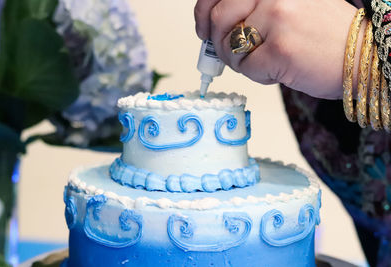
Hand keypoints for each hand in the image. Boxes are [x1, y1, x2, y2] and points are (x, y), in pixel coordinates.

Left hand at [194, 0, 363, 99]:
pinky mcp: (279, 49)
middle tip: (232, 55)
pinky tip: (278, 71)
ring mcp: (276, 19)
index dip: (204, 13)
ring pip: (228, 46)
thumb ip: (253, 11)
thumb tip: (213, 27)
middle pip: (218, 20)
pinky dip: (258, 76)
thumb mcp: (288, 9)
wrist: (362, 56)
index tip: (203, 29)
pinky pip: (246, 68)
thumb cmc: (325, 37)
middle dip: (218, 44)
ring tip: (264, 62)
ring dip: (240, 61)